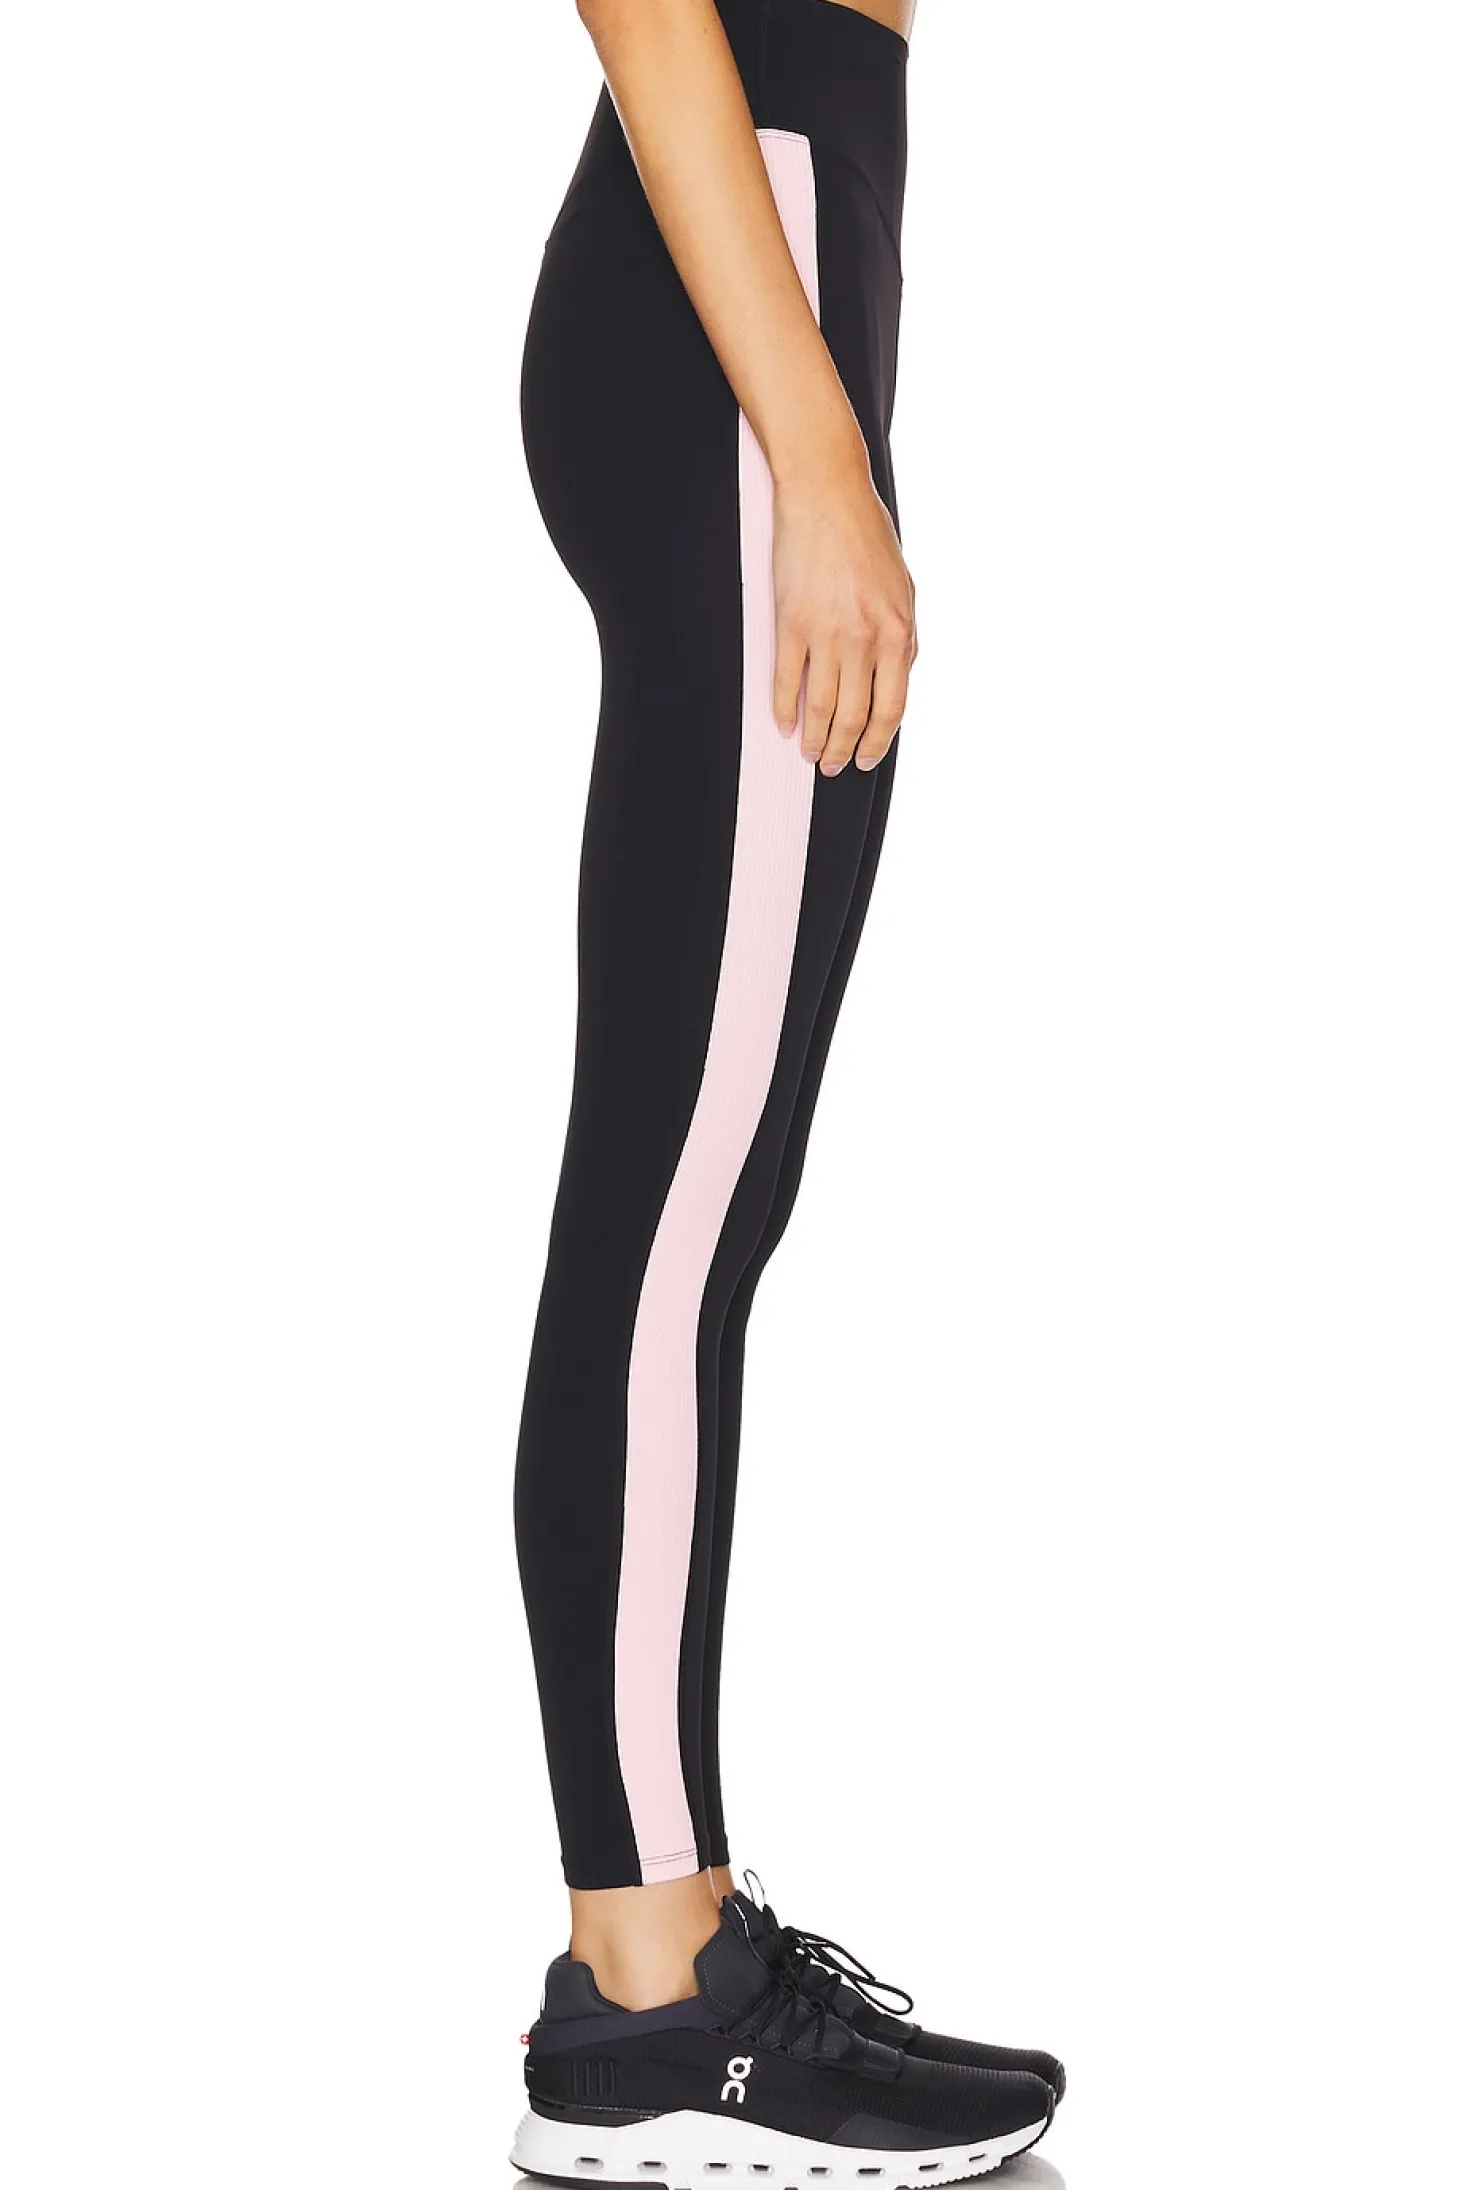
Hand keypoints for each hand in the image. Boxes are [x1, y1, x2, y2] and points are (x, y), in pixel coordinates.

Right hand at [771, 464, 916, 774]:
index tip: (866, 760)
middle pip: (854, 717)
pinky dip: (784, 709)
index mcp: (899, 633)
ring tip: (810, 753)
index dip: (877, 742)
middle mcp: (865, 639)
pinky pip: (786, 681)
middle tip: (833, 766)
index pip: (891, 709)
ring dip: (815, 738)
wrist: (827, 493)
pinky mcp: (791, 623)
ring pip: (820, 707)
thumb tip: (896, 679)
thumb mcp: (904, 589)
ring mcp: (826, 634)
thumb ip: (903, 637)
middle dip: (844, 751)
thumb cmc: (867, 536)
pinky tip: (783, 724)